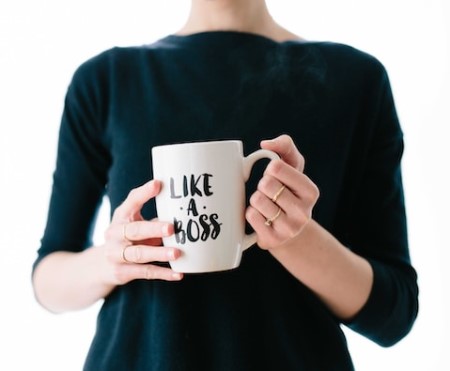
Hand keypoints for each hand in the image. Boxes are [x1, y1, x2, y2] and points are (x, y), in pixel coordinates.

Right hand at [102, 180, 182, 284]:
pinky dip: (163, 273)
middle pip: (134, 230)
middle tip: (172, 228)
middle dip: (153, 229)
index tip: (158, 184)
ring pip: (139, 254)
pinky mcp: (122, 272)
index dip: (144, 193)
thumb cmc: (128, 238)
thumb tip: (184, 211)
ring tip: (177, 253)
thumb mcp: (135, 223)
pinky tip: (178, 274)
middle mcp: (115, 234)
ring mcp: (116, 254)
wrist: (101, 266)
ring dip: (159, 253)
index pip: (131, 202)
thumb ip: (154, 218)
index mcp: (121, 217)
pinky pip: (145, 272)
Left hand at [246, 134, 319, 248]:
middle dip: (262, 185)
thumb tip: (266, 144)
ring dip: (256, 200)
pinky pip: (250, 216)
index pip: (276, 167)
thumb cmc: (288, 191)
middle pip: (266, 184)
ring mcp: (289, 229)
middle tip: (270, 193)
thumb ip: (285, 146)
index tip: (276, 177)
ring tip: (266, 206)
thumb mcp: (292, 166)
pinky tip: (261, 217)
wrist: (288, 230)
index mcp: (311, 191)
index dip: (270, 169)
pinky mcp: (273, 240)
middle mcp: (304, 212)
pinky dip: (251, 213)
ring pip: (257, 200)